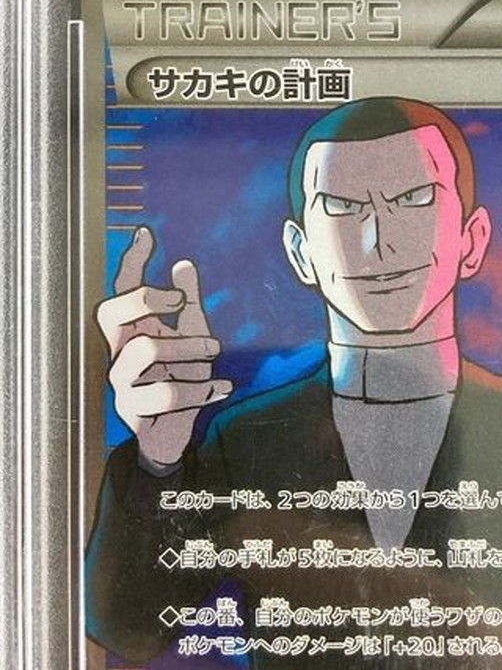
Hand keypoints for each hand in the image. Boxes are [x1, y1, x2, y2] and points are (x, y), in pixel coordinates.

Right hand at [96, 226, 231, 467]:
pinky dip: (201, 388)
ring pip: (144, 349)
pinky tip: (223, 386)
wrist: (173, 434)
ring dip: (187, 348)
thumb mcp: (192, 338)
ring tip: (214, 353)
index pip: (122, 290)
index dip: (131, 262)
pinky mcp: (133, 410)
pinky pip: (165, 393)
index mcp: (133, 330)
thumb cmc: (182, 380)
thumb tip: (184, 263)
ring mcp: (121, 381)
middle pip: (110, 312)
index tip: (146, 234)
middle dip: (145, 299)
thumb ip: (188, 305)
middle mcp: (119, 351)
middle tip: (179, 301)